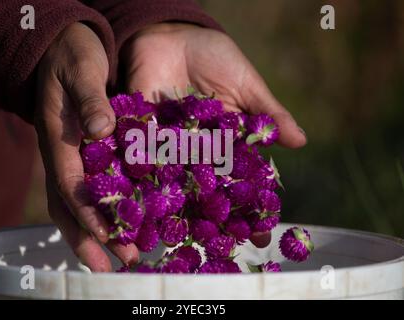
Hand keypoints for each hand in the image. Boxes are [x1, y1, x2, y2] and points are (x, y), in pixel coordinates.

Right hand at [35, 23, 137, 271]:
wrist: (64, 48)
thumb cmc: (72, 57)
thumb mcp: (81, 70)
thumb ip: (90, 99)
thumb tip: (102, 129)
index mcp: (59, 140)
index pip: (70, 185)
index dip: (88, 213)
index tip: (109, 235)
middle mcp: (63, 156)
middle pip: (71, 206)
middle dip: (91, 238)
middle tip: (116, 265)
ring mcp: (73, 159)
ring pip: (79, 205)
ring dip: (99, 234)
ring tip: (124, 258)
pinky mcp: (88, 155)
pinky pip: (94, 190)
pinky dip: (107, 213)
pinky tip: (128, 226)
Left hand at [122, 23, 306, 247]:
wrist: (173, 34)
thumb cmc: (216, 58)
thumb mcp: (246, 85)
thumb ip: (268, 113)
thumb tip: (301, 141)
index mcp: (225, 143)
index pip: (242, 181)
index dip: (252, 207)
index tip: (263, 233)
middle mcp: (197, 152)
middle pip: (207, 191)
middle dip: (215, 220)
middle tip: (223, 249)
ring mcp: (169, 146)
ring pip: (175, 183)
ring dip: (178, 210)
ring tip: (182, 237)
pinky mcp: (142, 134)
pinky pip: (142, 159)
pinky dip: (143, 179)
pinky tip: (145, 204)